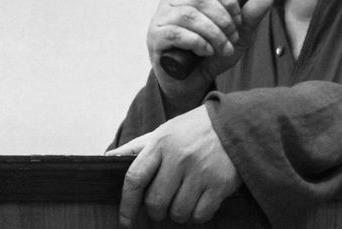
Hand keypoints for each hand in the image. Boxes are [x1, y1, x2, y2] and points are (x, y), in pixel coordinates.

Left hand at [105, 104, 240, 226]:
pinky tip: (200, 201)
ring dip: (178, 214)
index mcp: (161, 142)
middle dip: (155, 211)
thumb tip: (107, 159)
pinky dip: (198, 215)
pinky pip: (200, 215)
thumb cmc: (193, 130)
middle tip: (161, 206)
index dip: (126, 204)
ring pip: (178, 212)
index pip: (135, 178)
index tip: (125, 220)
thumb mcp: (164, 131)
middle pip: (156, 201)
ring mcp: (201, 171)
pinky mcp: (220, 184)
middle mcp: (179, 157)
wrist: (235, 123)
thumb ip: (136, 147)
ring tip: (183, 200)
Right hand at [147, 0, 272, 110]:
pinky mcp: (154, 37)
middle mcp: (172, 1)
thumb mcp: (236, 37)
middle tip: (233, 39)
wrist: (189, 84)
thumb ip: (249, 17)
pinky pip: (175, 33)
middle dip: (223, 20)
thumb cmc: (209, 56)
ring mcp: (160, 18)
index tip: (238, 20)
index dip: (229, 0)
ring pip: (189, 15)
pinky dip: (197, 42)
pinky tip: (205, 52)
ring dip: (213, 34)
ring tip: (222, 49)